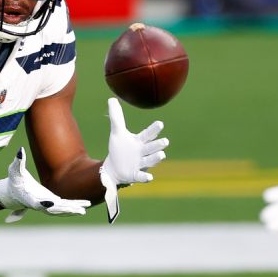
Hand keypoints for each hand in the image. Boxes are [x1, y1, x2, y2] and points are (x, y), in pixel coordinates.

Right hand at [0, 148, 90, 222]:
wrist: (14, 193)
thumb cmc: (15, 181)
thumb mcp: (15, 171)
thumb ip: (18, 161)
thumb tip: (20, 150)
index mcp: (30, 198)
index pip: (37, 203)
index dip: (44, 204)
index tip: (51, 203)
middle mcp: (39, 204)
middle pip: (53, 209)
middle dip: (66, 209)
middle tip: (78, 210)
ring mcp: (45, 206)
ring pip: (60, 210)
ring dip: (72, 210)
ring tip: (83, 210)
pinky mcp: (50, 204)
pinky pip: (62, 208)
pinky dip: (71, 209)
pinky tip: (82, 208)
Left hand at [99, 97, 167, 222]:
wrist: (114, 168)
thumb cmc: (119, 148)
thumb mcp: (117, 132)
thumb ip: (116, 117)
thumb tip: (111, 99)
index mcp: (140, 141)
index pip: (148, 134)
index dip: (153, 129)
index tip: (160, 123)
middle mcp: (143, 152)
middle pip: (152, 147)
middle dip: (158, 145)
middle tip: (165, 141)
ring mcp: (140, 164)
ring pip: (150, 160)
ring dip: (156, 158)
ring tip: (162, 154)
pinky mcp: (136, 175)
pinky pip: (142, 176)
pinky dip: (146, 177)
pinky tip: (149, 177)